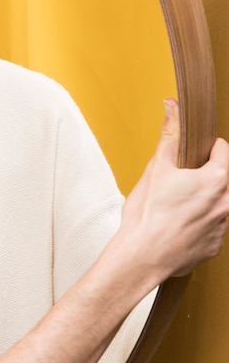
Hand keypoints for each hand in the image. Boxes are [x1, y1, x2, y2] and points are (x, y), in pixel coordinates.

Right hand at [119, 99, 228, 280]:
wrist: (141, 256)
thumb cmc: (147, 213)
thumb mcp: (156, 168)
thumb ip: (169, 135)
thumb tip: (172, 106)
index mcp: (216, 179)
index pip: (223, 151)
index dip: (205, 148)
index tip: (189, 154)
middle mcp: (227, 203)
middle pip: (224, 178)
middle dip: (204, 174)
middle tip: (179, 180)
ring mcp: (223, 227)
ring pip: (219, 203)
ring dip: (202, 199)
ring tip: (174, 204)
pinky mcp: (215, 246)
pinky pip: (213, 226)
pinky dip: (198, 222)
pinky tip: (176, 224)